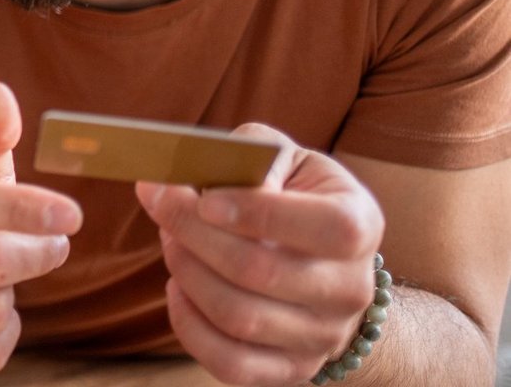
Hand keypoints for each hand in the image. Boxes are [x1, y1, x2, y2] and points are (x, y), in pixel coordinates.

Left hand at [135, 124, 385, 386]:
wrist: (325, 261)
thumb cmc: (292, 195)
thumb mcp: (284, 158)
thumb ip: (250, 154)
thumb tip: (204, 179)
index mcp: (359, 224)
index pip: (326, 228)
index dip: (257, 212)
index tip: (203, 199)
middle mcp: (352, 288)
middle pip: (261, 271)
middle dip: (194, 233)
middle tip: (160, 203)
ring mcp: (325, 336)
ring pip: (238, 317)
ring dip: (186, 271)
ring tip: (170, 239)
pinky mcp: (292, 369)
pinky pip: (230, 363)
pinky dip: (189, 325)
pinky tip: (178, 288)